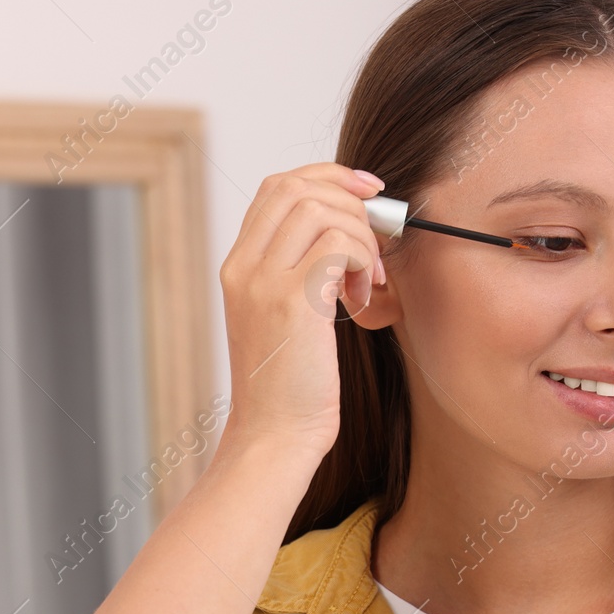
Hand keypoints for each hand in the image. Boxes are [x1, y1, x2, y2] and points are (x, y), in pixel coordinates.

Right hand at [217, 162, 386, 455]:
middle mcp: (243, 266)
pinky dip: (362, 260)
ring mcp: (263, 282)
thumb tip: (352, 230)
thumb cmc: (290, 386)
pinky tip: (362, 298)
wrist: (274, 436)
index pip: (277, 187)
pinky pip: (337, 244)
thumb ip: (302, 273)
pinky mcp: (292, 302)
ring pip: (321, 210)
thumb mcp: (285, 318)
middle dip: (351, 200)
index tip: (366, 191)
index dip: (327, 176)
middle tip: (376, 241)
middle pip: (297, 186)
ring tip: (366, 280)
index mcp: (238, 265)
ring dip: (361, 236)